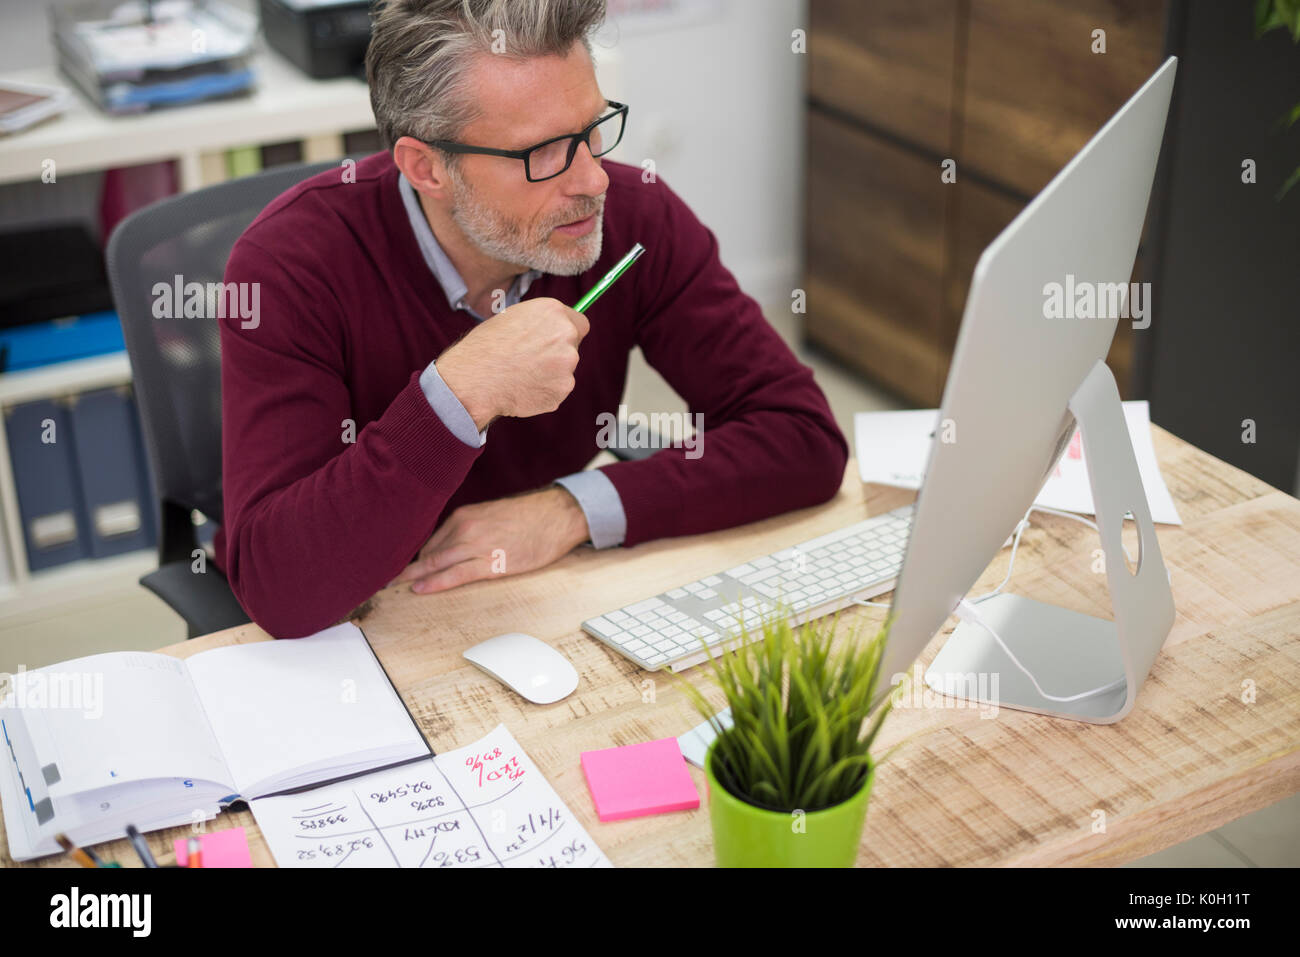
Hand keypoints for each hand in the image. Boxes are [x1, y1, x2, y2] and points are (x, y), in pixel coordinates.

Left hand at [392, 487, 589, 593]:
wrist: (557, 515)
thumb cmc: (529, 517)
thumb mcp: (491, 515)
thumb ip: (469, 529)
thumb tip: (451, 546)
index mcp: (464, 515)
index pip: (429, 539)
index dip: (410, 555)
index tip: (394, 564)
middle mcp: (465, 528)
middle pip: (426, 551)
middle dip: (403, 566)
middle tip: (379, 576)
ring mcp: (477, 545)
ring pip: (435, 563)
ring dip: (412, 576)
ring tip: (390, 586)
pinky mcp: (491, 562)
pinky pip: (456, 575)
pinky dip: (434, 582)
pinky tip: (419, 589)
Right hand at [436, 297, 589, 430]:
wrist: (475, 378)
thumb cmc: (485, 347)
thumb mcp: (513, 319)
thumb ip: (540, 323)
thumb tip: (552, 329)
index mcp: (553, 311)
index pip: (580, 322)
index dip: (568, 332)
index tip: (559, 341)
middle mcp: (566, 334)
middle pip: (574, 345)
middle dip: (558, 353)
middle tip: (531, 360)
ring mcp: (567, 363)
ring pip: (565, 369)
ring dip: (551, 372)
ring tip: (522, 374)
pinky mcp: (563, 388)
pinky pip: (557, 389)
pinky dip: (544, 391)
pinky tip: (523, 387)